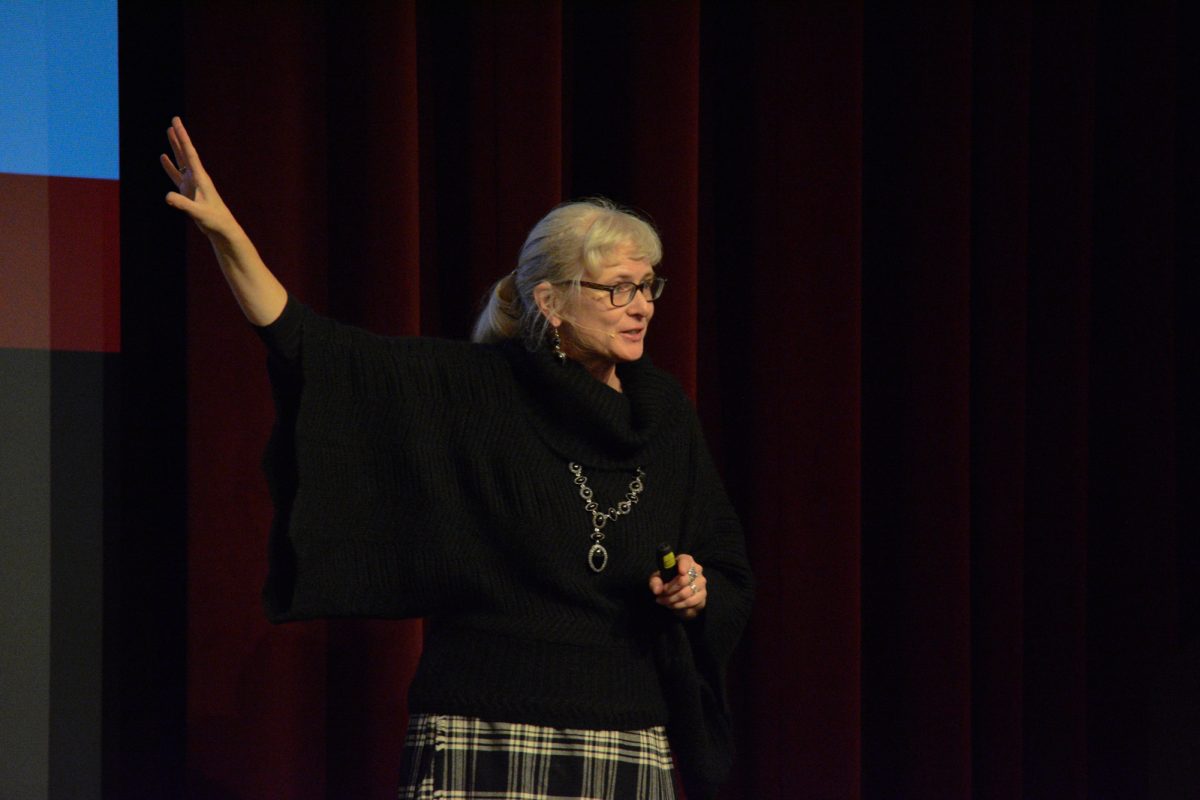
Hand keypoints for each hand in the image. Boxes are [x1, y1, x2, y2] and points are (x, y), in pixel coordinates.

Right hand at [160, 116, 237, 238]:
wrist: (222, 229)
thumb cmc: (214, 221)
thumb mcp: (198, 213)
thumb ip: (183, 204)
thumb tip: (167, 196)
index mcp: (201, 178)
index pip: (189, 153)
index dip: (182, 136)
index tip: (176, 122)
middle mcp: (197, 177)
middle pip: (185, 152)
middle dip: (179, 137)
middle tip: (174, 121)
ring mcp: (192, 184)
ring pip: (181, 161)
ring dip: (175, 147)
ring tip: (169, 132)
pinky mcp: (188, 192)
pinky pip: (176, 175)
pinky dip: (169, 166)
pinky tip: (163, 158)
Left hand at [649, 553, 705, 619]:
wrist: (676, 596)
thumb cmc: (666, 582)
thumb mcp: (657, 580)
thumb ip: (655, 582)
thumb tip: (657, 590)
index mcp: (685, 561)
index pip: (686, 560)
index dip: (683, 566)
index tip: (681, 572)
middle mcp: (696, 570)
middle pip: (684, 580)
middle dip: (669, 589)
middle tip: (661, 594)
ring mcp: (701, 583)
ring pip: (686, 593)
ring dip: (672, 599)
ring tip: (664, 601)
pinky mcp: (703, 595)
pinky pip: (691, 602)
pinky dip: (679, 605)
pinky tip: (672, 605)